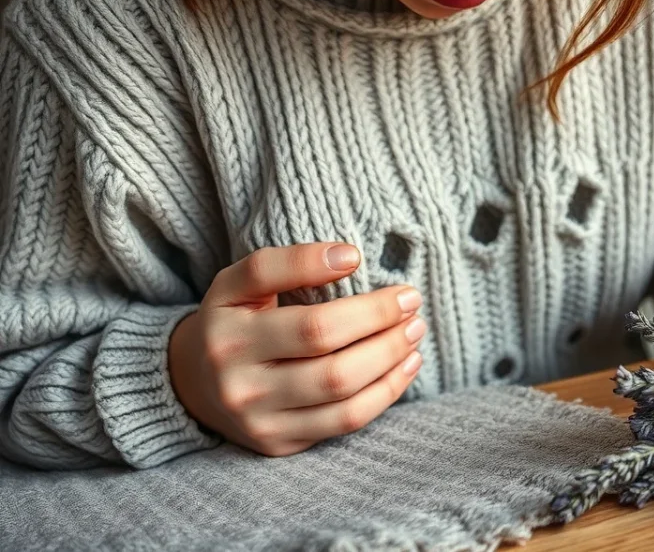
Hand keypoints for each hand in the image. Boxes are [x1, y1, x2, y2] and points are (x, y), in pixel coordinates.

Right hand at [168, 242, 424, 457]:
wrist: (192, 383)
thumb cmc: (232, 320)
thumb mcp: (240, 283)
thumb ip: (288, 262)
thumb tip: (349, 256)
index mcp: (229, 334)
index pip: (306, 320)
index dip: (354, 299)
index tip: (380, 272)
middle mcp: (240, 382)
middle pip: (328, 356)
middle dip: (382, 327)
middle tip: (413, 304)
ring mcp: (260, 419)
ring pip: (342, 393)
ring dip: (391, 360)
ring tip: (414, 333)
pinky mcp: (279, 443)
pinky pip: (345, 421)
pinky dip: (385, 392)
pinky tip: (405, 366)